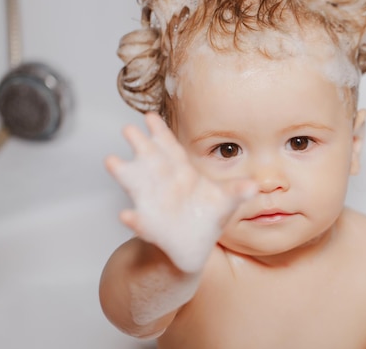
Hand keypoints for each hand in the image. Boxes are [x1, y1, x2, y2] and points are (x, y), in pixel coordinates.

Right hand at [106, 113, 256, 272]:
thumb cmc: (207, 218)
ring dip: (123, 172)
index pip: (171, 149)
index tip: (150, 116)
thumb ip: (237, 192)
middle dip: (140, 144)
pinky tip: (127, 215)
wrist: (191, 248)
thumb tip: (254, 186)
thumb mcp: (226, 203)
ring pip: (135, 185)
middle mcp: (163, 184)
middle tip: (127, 129)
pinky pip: (140, 222)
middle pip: (149, 160)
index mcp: (182, 174)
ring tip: (111, 160)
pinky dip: (134, 219)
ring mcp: (153, 204)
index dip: (161, 133)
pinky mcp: (150, 227)